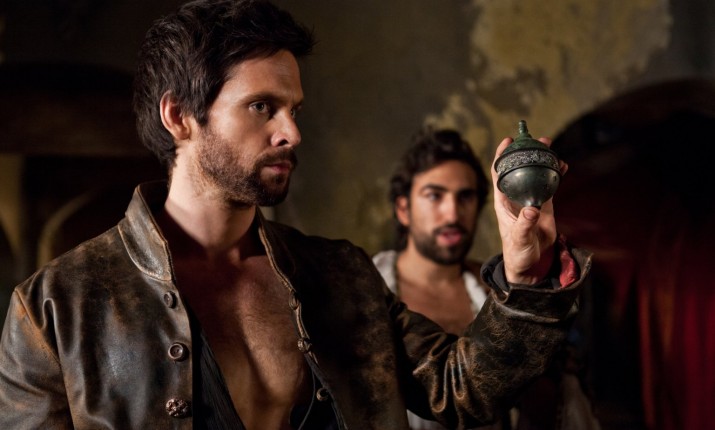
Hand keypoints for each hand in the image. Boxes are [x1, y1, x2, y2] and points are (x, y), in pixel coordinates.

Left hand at [491, 136, 567, 284]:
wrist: (530, 263)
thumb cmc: (518, 252)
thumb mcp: (519, 239)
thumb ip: (525, 224)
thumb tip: (532, 210)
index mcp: (503, 201)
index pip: (498, 174)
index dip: (501, 156)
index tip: (508, 140)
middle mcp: (515, 196)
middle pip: (518, 168)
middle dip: (525, 152)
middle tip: (537, 139)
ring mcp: (530, 199)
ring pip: (535, 174)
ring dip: (541, 160)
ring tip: (551, 146)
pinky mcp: (544, 205)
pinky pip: (549, 185)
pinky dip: (555, 174)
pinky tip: (563, 166)